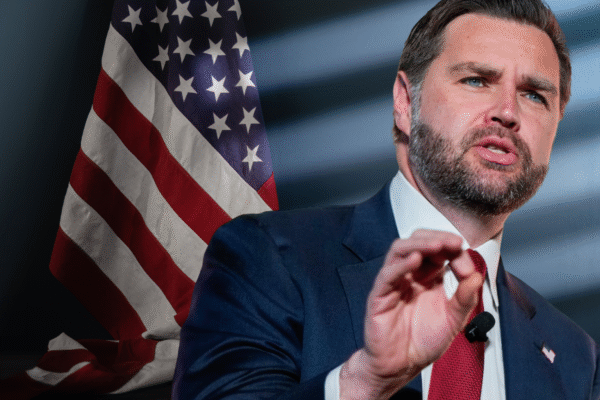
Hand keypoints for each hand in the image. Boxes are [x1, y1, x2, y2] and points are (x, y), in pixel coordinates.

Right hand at [339, 230, 483, 399]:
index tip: (468, 263)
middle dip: (438, 239)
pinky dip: (401, 264)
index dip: (455, 252)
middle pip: (418, 242)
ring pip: (400, 250)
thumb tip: (476, 276)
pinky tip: (416, 260)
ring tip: (438, 245)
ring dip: (420, 244)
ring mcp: (394, 282)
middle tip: (455, 242)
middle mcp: (410, 275)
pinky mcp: (380, 295)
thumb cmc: (421, 342)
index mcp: (428, 277)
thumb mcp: (453, 320)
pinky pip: (388, 274)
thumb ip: (465, 299)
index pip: (440, 252)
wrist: (401, 366)